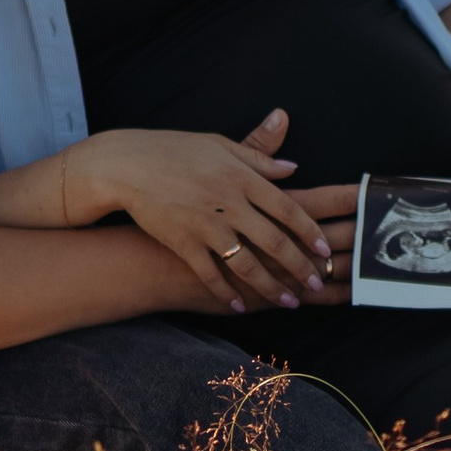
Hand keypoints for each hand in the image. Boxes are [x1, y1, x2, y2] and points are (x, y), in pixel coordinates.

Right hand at [68, 110, 347, 313]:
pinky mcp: (182, 242)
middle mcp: (229, 202)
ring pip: (247, 264)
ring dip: (271, 286)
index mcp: (241, 176)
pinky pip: (210, 274)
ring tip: (289, 302)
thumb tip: (294, 167)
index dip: (309, 232)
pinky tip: (240, 306)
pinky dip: (227, 293)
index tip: (324, 250)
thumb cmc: (174, 150)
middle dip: (299, 266)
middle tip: (317, 284)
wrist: (126, 164)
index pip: (287, 208)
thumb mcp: (219, 145)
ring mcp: (205, 225)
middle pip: (274, 241)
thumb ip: (259, 157)